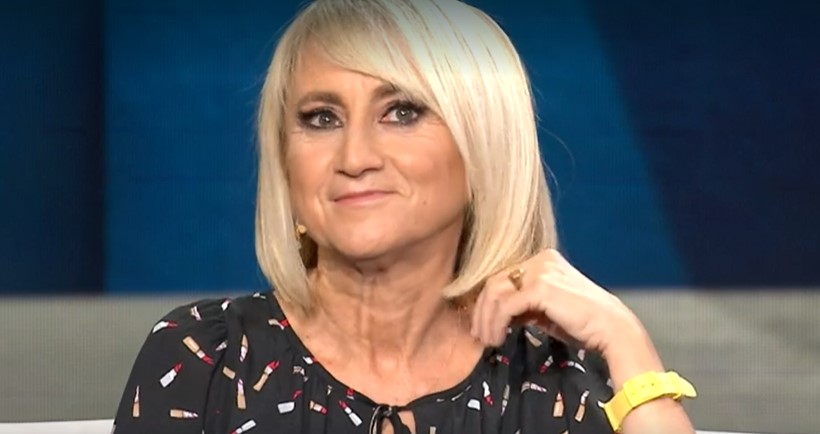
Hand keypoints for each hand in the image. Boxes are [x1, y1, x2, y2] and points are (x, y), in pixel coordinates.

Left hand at [469, 249, 645, 353]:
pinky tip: (498, 338)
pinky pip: (505, 306)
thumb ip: (525, 305)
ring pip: (495, 293)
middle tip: (479, 334)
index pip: (504, 277)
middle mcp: (541, 259)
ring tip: (488, 340)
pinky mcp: (539, 287)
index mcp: (544, 260)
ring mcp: (540, 271)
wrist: (611, 328)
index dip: (488, 302)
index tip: (483, 325)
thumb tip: (497, 315)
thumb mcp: (547, 309)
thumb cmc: (583, 323)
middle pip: (495, 282)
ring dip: (486, 319)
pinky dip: (496, 323)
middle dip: (482, 311)